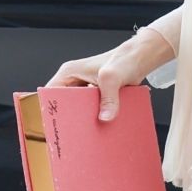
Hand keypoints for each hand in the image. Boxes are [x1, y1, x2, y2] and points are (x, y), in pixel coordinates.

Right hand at [44, 26, 172, 120]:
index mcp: (69, 72)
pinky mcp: (98, 94)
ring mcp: (86, 88)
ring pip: (79, 108)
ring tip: (86, 132)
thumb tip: (104, 117)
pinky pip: (92, 108)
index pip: (50, 92)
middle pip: (65, 103)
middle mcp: (75, 80)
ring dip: (84, 118)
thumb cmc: (124, 59)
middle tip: (72, 132)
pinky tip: (100, 126)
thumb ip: (109, 97)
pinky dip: (96, 116)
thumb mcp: (113, 78)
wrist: (141, 58)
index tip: (55, 123)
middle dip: (68, 117)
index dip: (51, 108)